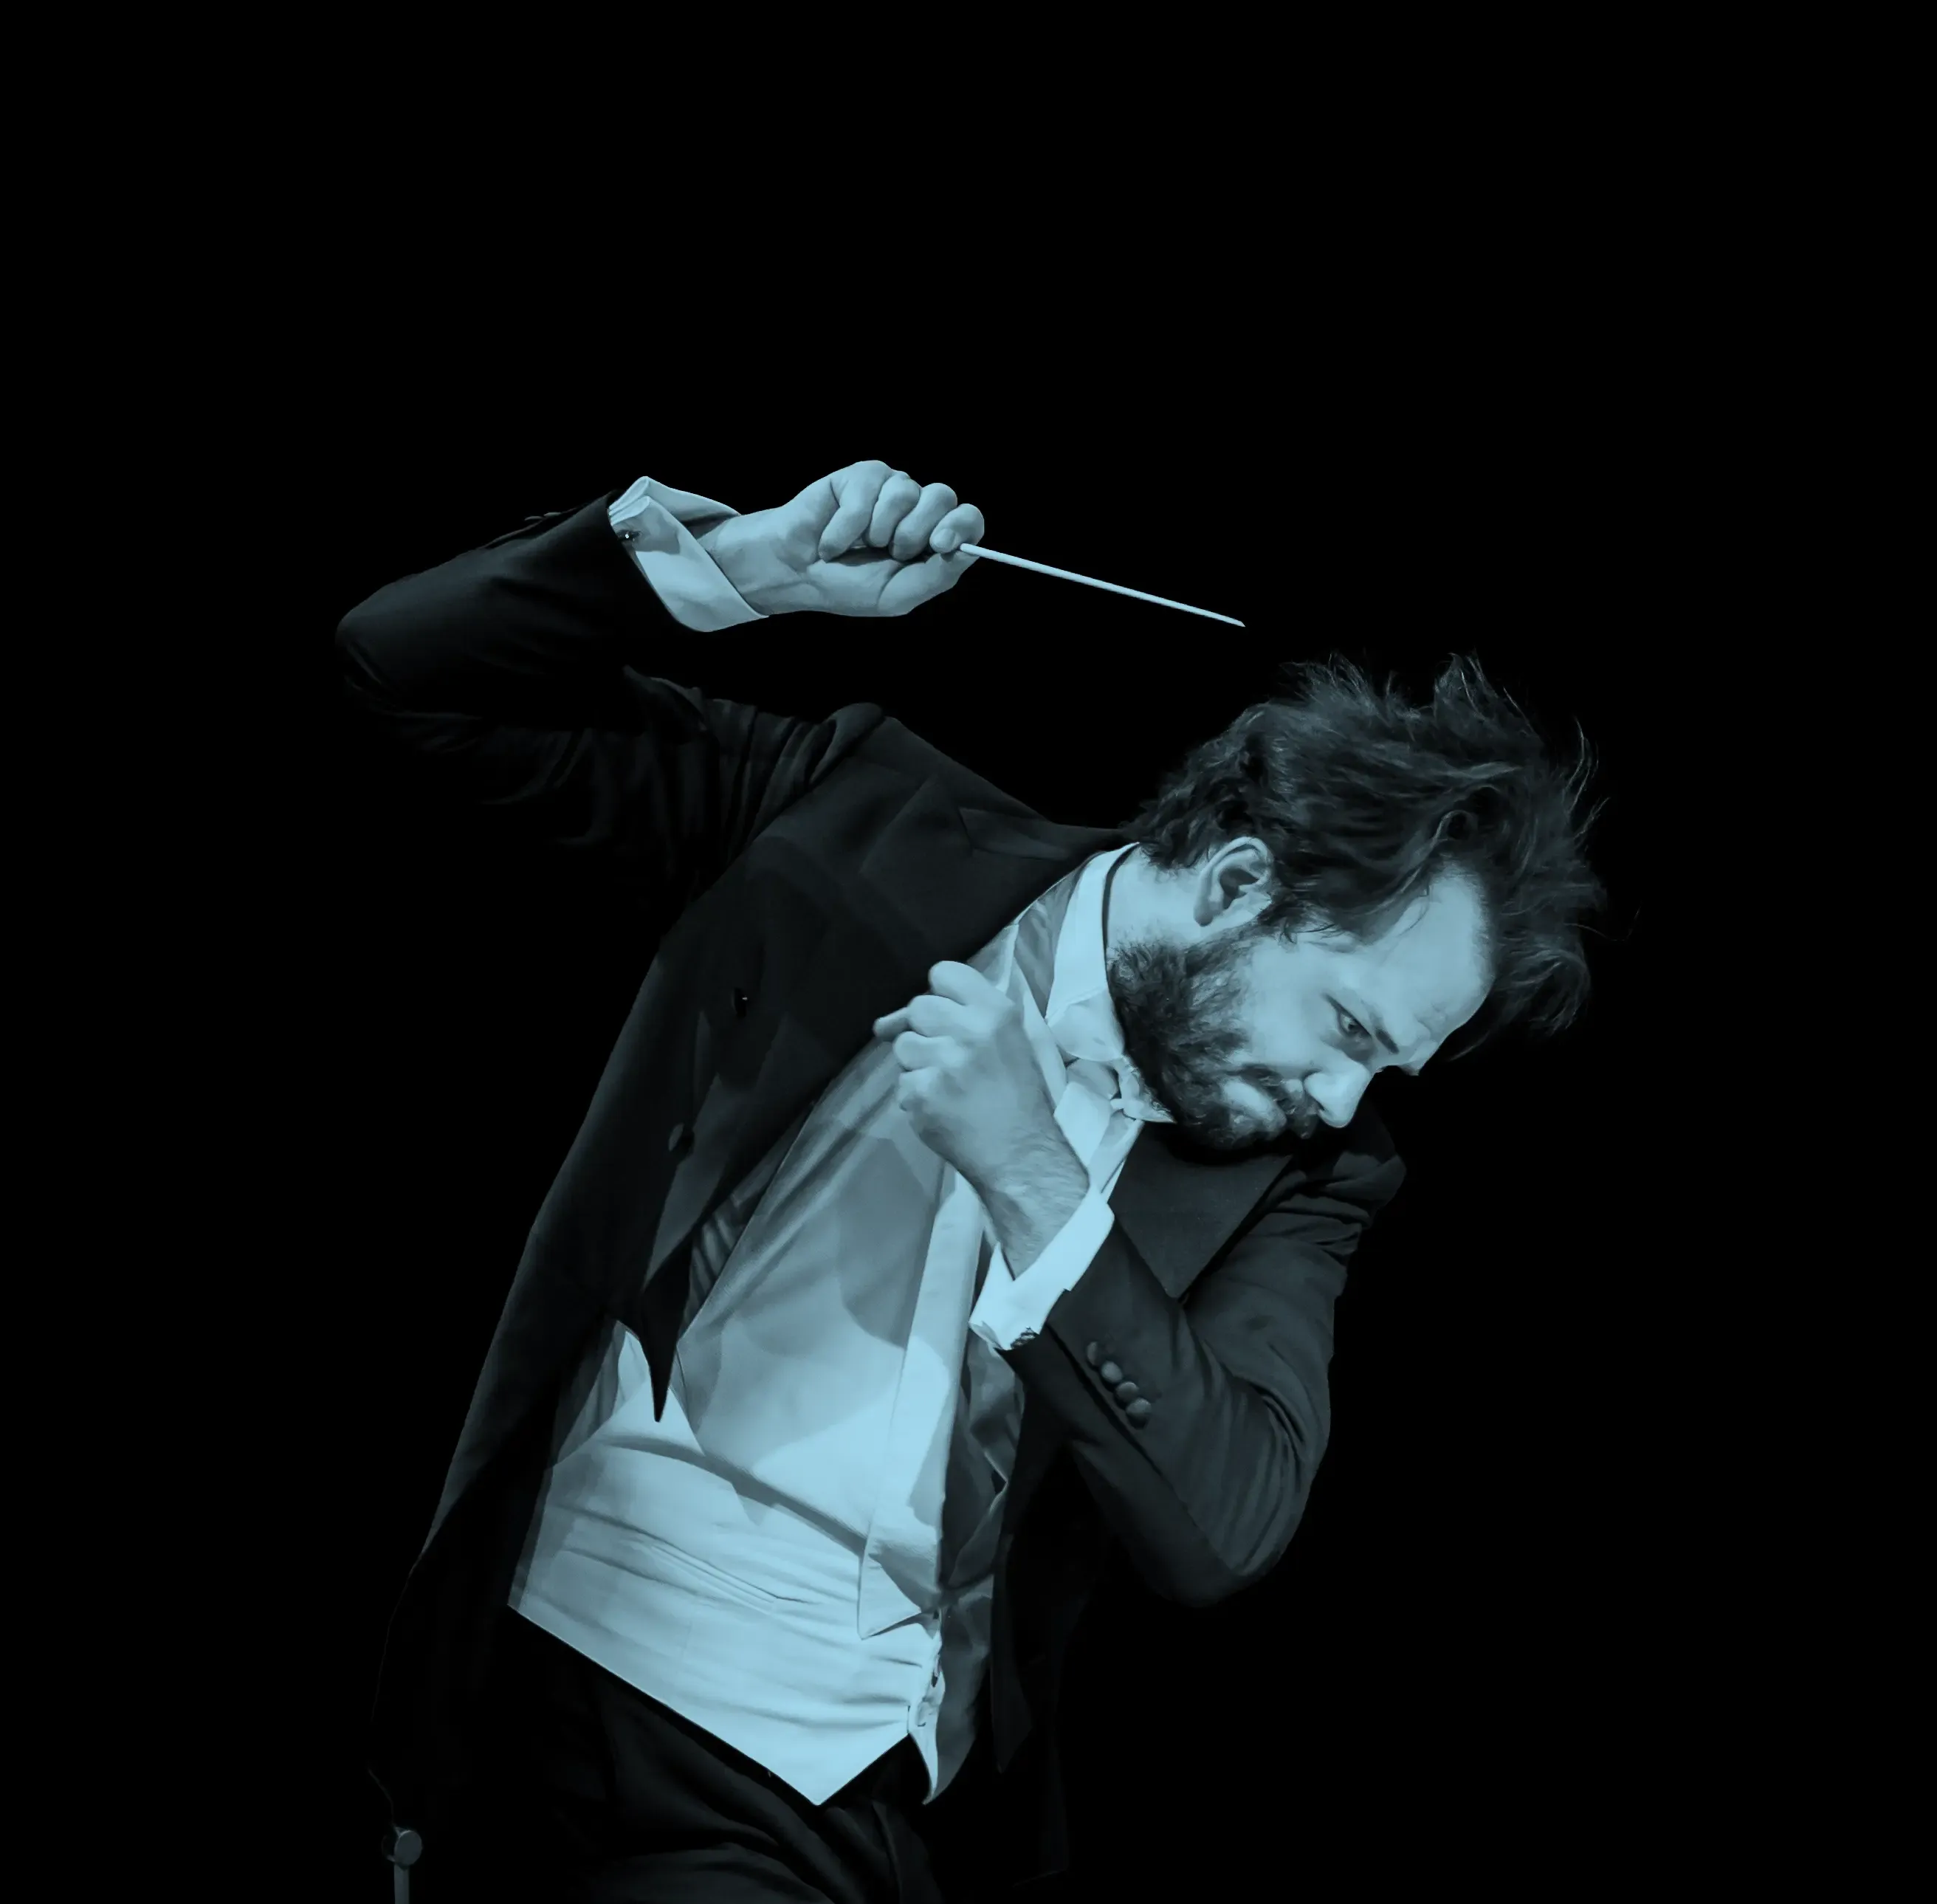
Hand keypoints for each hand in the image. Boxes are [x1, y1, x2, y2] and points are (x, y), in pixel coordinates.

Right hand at [696, 460, 984, 616]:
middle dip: (914, 532)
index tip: (939, 545)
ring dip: (877, 530)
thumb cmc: (848, 586)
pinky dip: (847, 526)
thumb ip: (937, 575)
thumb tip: (968, 550)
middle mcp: (917, 509)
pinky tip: (833, 540)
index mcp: (933, 539)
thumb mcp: (897, 594)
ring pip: (906, 492)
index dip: (961, 526)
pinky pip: (867, 492)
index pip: (968, 519)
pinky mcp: (861, 477)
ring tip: (858, 546)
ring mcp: (890, 489)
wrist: (798, 574)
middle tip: (888, 552)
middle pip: (943, 497)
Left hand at [873, 961, 1065, 1189]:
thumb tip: (900, 1015)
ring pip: (903, 1045)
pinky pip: (901, 1083)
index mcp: (996, 1012)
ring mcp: (943, 1063)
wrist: (1019, 1153)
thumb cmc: (1018, 1095)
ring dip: (917, 1064)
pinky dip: (915, 1097)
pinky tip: (940, 1107)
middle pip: (918, 1007)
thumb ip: (970, 1014)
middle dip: (926, 1031)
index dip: (940, 995)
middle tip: (948, 1056)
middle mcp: (969, 1031)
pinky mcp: (921, 1092)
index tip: (946, 1016)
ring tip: (946, 1085)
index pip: (943, 973)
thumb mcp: (1014, 1040)